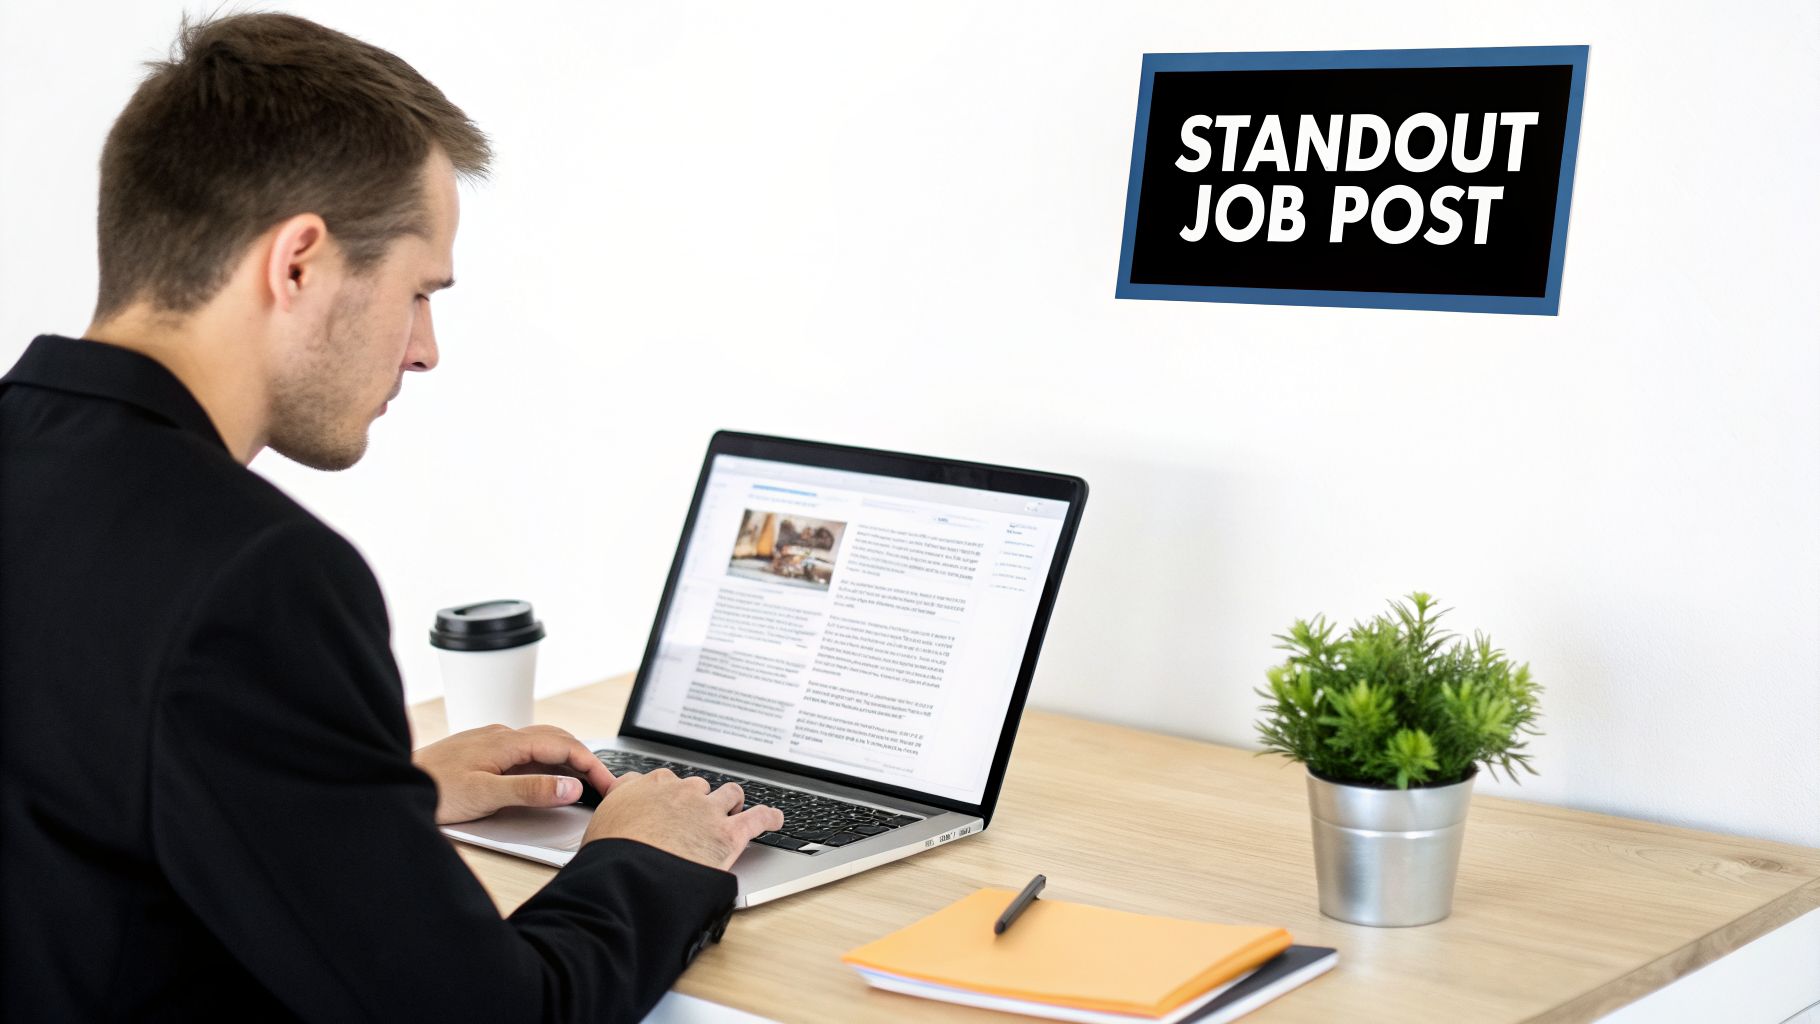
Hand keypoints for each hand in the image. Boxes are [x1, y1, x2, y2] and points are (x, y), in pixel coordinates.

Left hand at [413, 724, 615, 824]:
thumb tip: (571, 786)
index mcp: (507, 742)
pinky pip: (525, 750)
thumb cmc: (433, 789)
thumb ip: (531, 791)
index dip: (591, 765)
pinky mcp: (483, 751)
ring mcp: (492, 741)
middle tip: (603, 783)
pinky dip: (547, 760)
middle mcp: (502, 735)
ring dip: (567, 757)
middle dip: (585, 758)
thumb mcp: (487, 795)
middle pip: (557, 738)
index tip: (608, 785)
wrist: (394, 784)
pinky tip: (545, 775)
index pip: (564, 746)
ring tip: (583, 779)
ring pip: (542, 742)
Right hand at [583, 769, 783, 871]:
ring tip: (735, 810)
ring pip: (728, 794)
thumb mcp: (598, 827)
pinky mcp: (728, 833)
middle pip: (696, 786)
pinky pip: (758, 818)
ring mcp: (705, 810)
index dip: (669, 793)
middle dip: (699, 799)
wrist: (630, 875)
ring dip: (732, 802)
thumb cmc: (609, 857)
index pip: (662, 780)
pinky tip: (775, 819)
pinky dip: (769, 817)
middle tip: (698, 816)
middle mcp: (678, 792)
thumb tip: (612, 822)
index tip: (670, 800)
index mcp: (644, 788)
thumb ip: (613, 816)